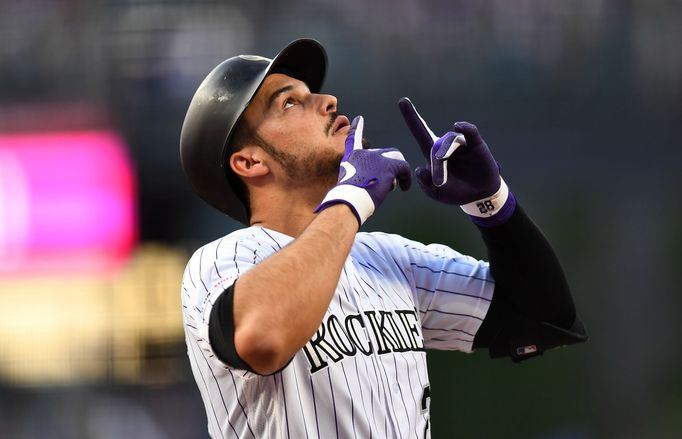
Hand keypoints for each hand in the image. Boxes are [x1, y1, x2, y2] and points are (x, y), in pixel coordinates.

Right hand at [315, 116, 410, 225]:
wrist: (350, 201)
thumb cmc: (347, 200)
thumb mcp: (347, 185)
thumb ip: (359, 178)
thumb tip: (370, 184)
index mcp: (352, 157)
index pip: (353, 138)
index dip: (357, 128)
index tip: (359, 119)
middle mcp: (364, 153)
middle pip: (385, 153)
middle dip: (389, 166)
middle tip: (386, 182)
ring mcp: (377, 158)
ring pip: (396, 160)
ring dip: (397, 173)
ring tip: (394, 186)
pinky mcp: (389, 166)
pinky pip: (404, 169)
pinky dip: (406, 179)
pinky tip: (404, 188)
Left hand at [398, 97, 514, 224]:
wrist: (479, 195)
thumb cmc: (455, 192)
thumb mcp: (436, 193)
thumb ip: (425, 184)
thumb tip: (420, 170)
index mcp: (432, 155)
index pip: (419, 133)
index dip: (411, 117)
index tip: (402, 100)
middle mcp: (445, 146)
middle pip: (435, 144)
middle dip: (436, 161)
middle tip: (438, 181)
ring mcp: (461, 145)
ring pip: (449, 141)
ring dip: (446, 152)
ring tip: (445, 167)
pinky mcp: (476, 145)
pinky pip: (470, 132)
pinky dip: (465, 128)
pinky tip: (459, 126)